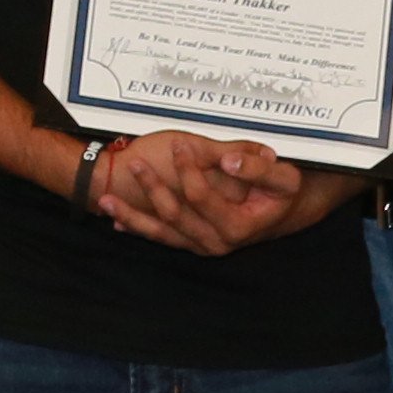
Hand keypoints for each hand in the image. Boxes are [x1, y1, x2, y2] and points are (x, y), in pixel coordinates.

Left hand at [93, 129, 306, 255]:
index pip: (202, 196)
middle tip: (136, 163)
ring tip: (107, 201)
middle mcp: (217, 242)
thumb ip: (259, 168)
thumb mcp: (285, 177)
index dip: (188, 170)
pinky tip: (117, 223)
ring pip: (161, 231)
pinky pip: (161, 238)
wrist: (285, 215)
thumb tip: (230, 162)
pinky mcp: (192, 244)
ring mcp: (203, 246)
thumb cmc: (282, 194)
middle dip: (153, 188)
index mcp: (237, 226)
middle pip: (175, 214)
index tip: (178, 146)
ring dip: (132, 216)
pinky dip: (139, 229)